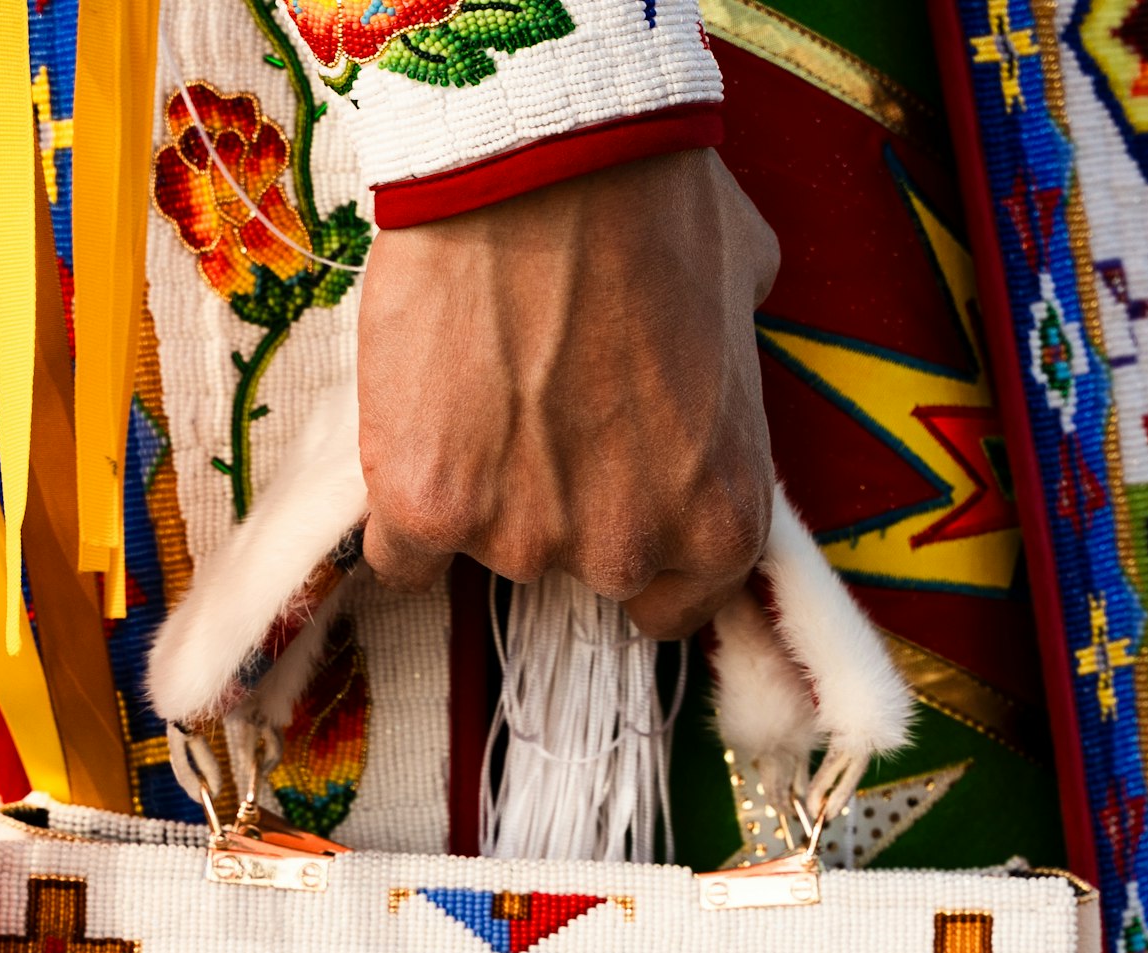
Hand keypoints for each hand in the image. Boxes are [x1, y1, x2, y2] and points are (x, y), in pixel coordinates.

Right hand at [355, 149, 779, 640]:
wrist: (542, 155)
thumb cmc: (655, 201)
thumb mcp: (747, 288)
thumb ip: (733, 366)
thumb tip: (721, 349)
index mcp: (720, 517)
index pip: (676, 602)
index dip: (645, 551)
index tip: (616, 500)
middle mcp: (627, 548)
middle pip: (581, 572)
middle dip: (564, 506)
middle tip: (544, 411)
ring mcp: (520, 537)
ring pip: (487, 551)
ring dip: (481, 491)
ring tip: (480, 387)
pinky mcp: (425, 507)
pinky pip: (400, 553)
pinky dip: (402, 510)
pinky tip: (414, 439)